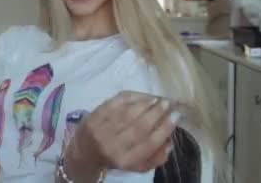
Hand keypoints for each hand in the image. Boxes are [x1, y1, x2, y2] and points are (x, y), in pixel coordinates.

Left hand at [64, 91, 178, 179]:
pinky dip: (130, 98)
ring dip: (145, 103)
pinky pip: (114, 103)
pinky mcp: (93, 116)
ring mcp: (101, 130)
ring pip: (127, 114)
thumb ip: (155, 156)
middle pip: (139, 127)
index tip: (176, 116)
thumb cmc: (116, 157)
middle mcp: (112, 146)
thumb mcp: (137, 164)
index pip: (149, 144)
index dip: (164, 128)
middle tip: (169, 103)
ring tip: (158, 99)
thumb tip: (170, 141)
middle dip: (157, 113)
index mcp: (125, 161)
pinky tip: (142, 95)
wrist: (84, 152)